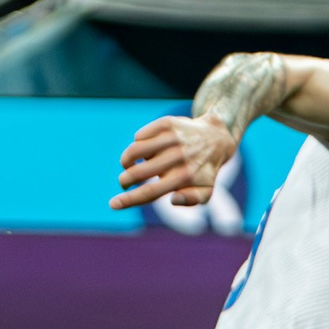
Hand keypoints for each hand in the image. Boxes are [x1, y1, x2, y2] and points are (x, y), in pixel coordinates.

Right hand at [111, 112, 233, 209]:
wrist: (216, 138)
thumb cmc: (205, 170)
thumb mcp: (206, 192)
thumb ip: (191, 200)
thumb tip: (172, 199)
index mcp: (184, 177)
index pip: (150, 192)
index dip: (129, 200)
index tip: (112, 204)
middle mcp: (178, 157)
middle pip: (137, 172)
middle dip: (124, 180)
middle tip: (124, 183)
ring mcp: (172, 138)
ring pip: (135, 150)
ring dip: (127, 161)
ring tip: (130, 165)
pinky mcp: (166, 124)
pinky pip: (140, 136)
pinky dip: (139, 144)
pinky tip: (148, 148)